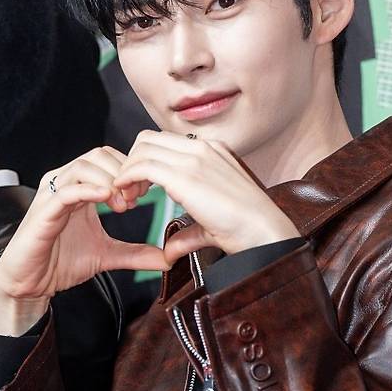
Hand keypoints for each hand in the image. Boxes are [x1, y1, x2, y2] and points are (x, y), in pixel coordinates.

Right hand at [0, 146, 166, 334]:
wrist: (29, 282)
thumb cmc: (60, 262)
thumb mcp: (107, 255)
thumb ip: (136, 253)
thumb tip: (167, 259)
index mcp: (81, 187)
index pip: (110, 159)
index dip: (131, 171)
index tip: (146, 194)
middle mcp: (65, 183)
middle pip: (100, 155)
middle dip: (124, 172)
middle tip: (137, 198)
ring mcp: (52, 194)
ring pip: (84, 166)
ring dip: (110, 181)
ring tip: (122, 205)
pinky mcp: (43, 210)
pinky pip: (67, 190)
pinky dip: (90, 190)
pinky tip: (107, 199)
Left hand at [113, 131, 299, 264]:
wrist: (264, 232)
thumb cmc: (246, 230)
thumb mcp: (211, 221)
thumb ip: (187, 230)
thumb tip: (169, 251)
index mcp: (212, 151)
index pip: (165, 142)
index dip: (146, 162)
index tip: (140, 189)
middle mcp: (202, 148)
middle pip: (148, 139)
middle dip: (132, 162)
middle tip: (131, 193)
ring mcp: (195, 158)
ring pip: (142, 149)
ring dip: (127, 172)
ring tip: (128, 198)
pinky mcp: (186, 175)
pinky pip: (142, 166)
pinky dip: (127, 178)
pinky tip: (127, 197)